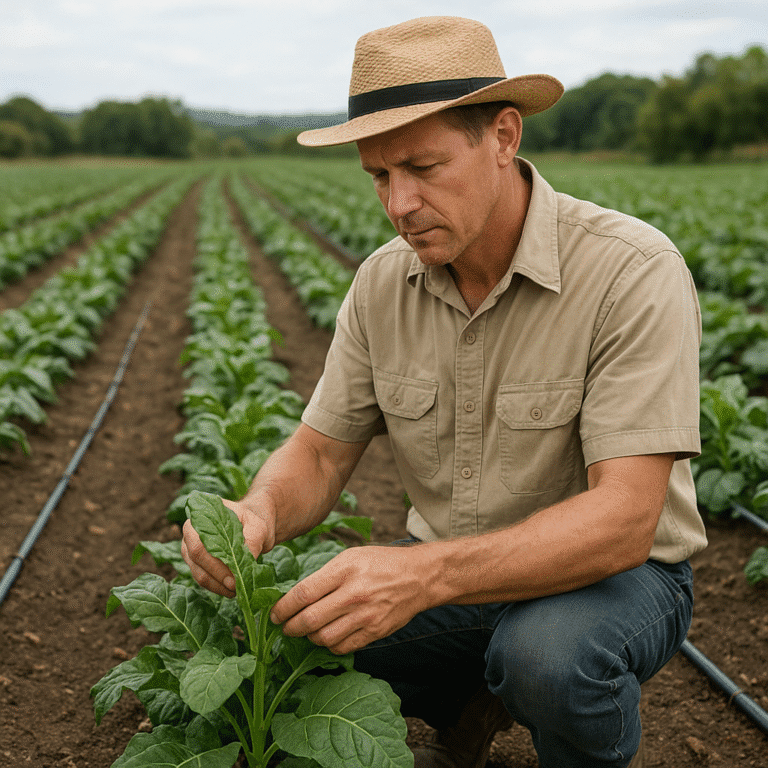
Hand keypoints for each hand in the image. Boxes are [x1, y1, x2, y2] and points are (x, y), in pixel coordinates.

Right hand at [181, 496, 274, 597]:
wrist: (250, 529)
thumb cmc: (251, 524)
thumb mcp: (257, 528)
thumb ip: (252, 541)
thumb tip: (246, 562)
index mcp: (201, 518)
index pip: (199, 544)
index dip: (213, 563)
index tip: (232, 577)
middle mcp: (190, 533)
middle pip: (196, 559)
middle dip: (217, 576)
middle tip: (236, 586)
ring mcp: (190, 549)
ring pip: (198, 573)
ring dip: (217, 585)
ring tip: (237, 590)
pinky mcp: (195, 564)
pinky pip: (203, 579)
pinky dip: (217, 587)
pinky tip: (231, 590)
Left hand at [270, 545, 430, 654]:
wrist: (419, 576)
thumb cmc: (380, 563)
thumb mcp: (350, 557)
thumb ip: (324, 575)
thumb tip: (295, 597)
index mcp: (345, 569)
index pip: (303, 593)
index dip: (282, 608)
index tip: (273, 614)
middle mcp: (354, 593)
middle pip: (309, 619)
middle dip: (290, 627)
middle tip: (284, 627)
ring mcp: (366, 615)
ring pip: (324, 638)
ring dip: (309, 638)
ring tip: (306, 631)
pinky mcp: (375, 631)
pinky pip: (343, 647)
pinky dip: (330, 646)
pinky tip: (328, 637)